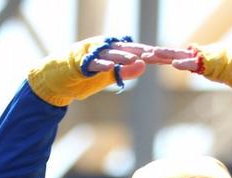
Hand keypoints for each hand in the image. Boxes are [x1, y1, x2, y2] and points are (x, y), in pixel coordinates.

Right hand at [80, 42, 197, 80]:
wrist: (57, 76)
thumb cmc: (85, 76)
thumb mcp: (109, 76)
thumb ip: (126, 72)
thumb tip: (144, 67)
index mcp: (117, 51)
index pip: (142, 53)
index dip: (157, 55)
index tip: (174, 59)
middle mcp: (108, 47)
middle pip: (132, 50)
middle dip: (149, 53)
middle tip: (165, 56)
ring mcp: (95, 53)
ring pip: (113, 54)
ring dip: (125, 56)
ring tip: (138, 59)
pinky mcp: (82, 62)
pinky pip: (95, 63)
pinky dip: (103, 64)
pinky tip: (112, 67)